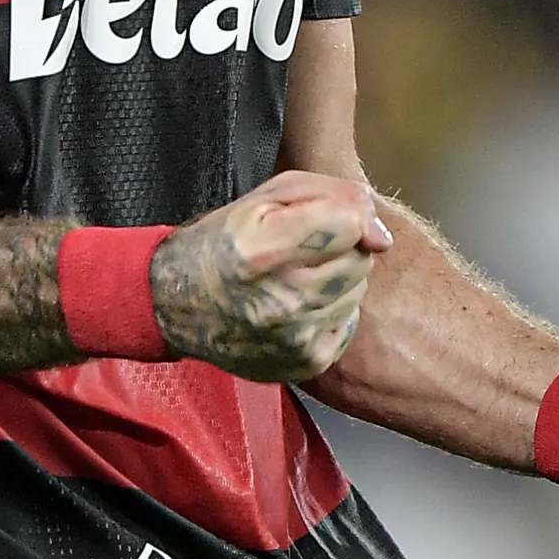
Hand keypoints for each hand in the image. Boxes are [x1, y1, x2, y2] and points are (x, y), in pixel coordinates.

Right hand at [150, 171, 392, 380]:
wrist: (178, 305)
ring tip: (295, 278)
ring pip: (357, 291)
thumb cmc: (226, 241)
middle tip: (302, 250)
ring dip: (336, 279)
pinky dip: (331, 311)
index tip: (323, 218)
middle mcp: (280, 300)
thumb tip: (381, 235)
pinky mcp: (304, 363)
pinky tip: (297, 306)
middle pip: (359, 260)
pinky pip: (349, 323)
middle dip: (341, 247)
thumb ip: (334, 195)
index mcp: (263, 250)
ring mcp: (293, 338)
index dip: (344, 214)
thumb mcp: (270, 196)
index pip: (350, 224)